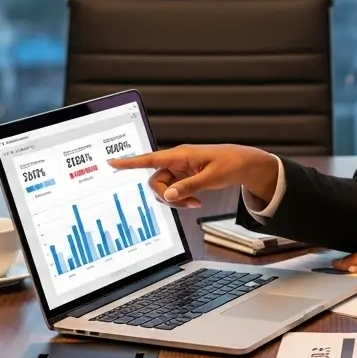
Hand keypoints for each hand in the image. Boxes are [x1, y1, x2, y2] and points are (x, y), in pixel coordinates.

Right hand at [108, 144, 277, 209]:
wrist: (245, 164)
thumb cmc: (230, 164)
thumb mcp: (210, 178)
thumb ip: (188, 187)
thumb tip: (168, 195)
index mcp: (181, 155)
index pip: (150, 158)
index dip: (130, 162)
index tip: (111, 163)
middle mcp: (177, 161)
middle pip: (156, 181)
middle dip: (167, 196)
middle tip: (187, 203)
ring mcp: (180, 169)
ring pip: (165, 188)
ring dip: (176, 199)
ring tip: (195, 203)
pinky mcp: (185, 176)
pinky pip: (174, 190)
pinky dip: (182, 198)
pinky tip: (196, 201)